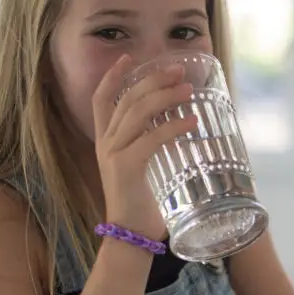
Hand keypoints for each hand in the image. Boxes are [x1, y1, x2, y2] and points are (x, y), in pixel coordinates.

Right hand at [91, 54, 197, 239]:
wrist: (130, 236)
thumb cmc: (141, 205)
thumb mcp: (143, 169)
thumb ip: (152, 147)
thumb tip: (182, 127)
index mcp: (106, 142)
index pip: (101, 100)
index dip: (113, 77)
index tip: (130, 58)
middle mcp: (106, 144)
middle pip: (127, 99)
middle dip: (153, 80)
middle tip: (178, 71)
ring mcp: (114, 154)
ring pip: (139, 113)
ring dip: (167, 98)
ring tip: (189, 92)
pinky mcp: (127, 167)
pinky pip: (152, 138)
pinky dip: (174, 127)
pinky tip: (192, 123)